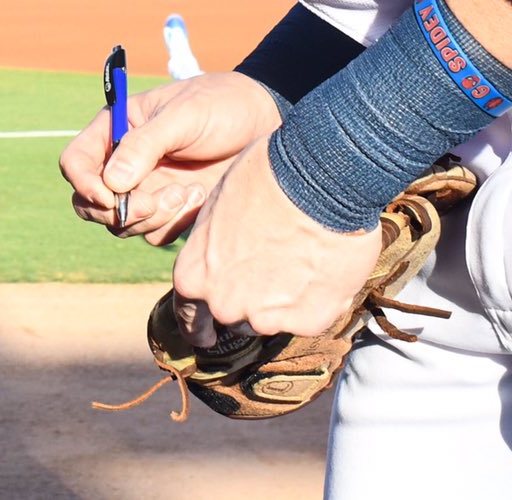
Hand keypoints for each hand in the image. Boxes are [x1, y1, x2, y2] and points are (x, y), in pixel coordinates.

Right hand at [59, 71, 279, 243]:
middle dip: (118, 211)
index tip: (110, 197)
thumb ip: (145, 146)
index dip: (84, 184)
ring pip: (121, 224)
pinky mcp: (167, 209)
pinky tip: (199, 197)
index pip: (76, 163)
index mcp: (115, 130)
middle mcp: (122, 163)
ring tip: (188, 192)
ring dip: (151, 217)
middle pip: (90, 203)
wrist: (265, 123)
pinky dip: (172, 223)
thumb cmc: (221, 105)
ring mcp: (144, 189)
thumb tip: (112, 183)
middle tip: (153, 204)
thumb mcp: (184, 116)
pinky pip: (153, 233)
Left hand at [170, 135, 381, 345]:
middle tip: (271, 274)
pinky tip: (324, 267)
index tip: (205, 335)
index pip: (188, 314)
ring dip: (283, 300)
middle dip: (249, 300)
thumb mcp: (220, 204)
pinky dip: (317, 299)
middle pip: (233, 315)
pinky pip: (309, 315)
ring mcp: (267, 317)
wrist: (319, 179)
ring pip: (272, 318)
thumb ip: (216, 243)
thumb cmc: (265, 177)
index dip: (197, 324)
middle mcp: (225, 304)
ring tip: (302, 260)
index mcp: (195, 274)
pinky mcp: (308, 321)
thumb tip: (225, 248)